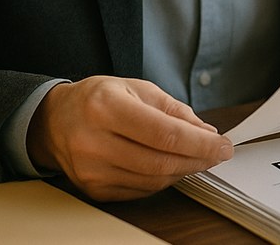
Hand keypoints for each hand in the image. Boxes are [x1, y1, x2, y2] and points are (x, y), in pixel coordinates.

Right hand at [27, 76, 233, 200]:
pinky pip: (141, 190)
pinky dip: (162, 179)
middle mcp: (93, 141)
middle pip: (160, 161)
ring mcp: (91, 170)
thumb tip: (207, 133)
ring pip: (153, 180)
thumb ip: (174, 110)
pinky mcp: (93, 189)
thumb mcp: (137, 89)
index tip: (224, 145)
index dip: (200, 143)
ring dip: (183, 170)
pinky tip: (170, 166)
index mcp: (106, 107)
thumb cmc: (98, 100)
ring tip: (195, 157)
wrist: (55, 121)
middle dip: (198, 159)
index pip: (164, 133)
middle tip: (217, 153)